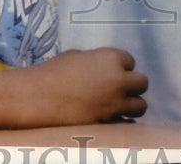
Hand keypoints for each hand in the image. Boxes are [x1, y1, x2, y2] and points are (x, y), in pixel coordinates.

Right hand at [21, 48, 147, 125]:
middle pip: (142, 83)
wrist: (38, 97)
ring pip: (140, 106)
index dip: (121, 66)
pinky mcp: (109, 122)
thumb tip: (104, 68)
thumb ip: (97, 61)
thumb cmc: (53, 72)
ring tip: (119, 106)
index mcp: (110, 58)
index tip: (112, 71)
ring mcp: (116, 103)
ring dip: (132, 105)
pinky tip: (112, 118)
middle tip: (120, 89)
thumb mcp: (77, 57)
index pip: (130, 60)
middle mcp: (119, 80)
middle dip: (132, 86)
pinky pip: (127, 123)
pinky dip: (122, 121)